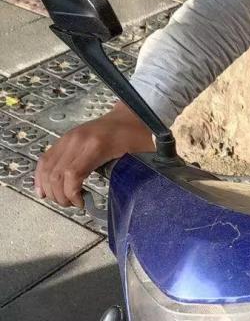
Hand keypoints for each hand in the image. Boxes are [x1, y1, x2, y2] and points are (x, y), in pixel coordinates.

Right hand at [34, 100, 153, 207]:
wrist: (129, 115)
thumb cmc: (136, 135)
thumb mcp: (137, 158)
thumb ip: (130, 175)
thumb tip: (123, 199)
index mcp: (96, 145)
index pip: (72, 174)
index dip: (71, 194)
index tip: (81, 204)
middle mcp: (77, 140)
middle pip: (56, 173)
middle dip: (60, 195)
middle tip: (72, 204)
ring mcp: (68, 138)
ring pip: (47, 167)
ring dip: (49, 188)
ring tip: (62, 199)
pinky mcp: (65, 139)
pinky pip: (46, 158)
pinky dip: (42, 175)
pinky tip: (43, 189)